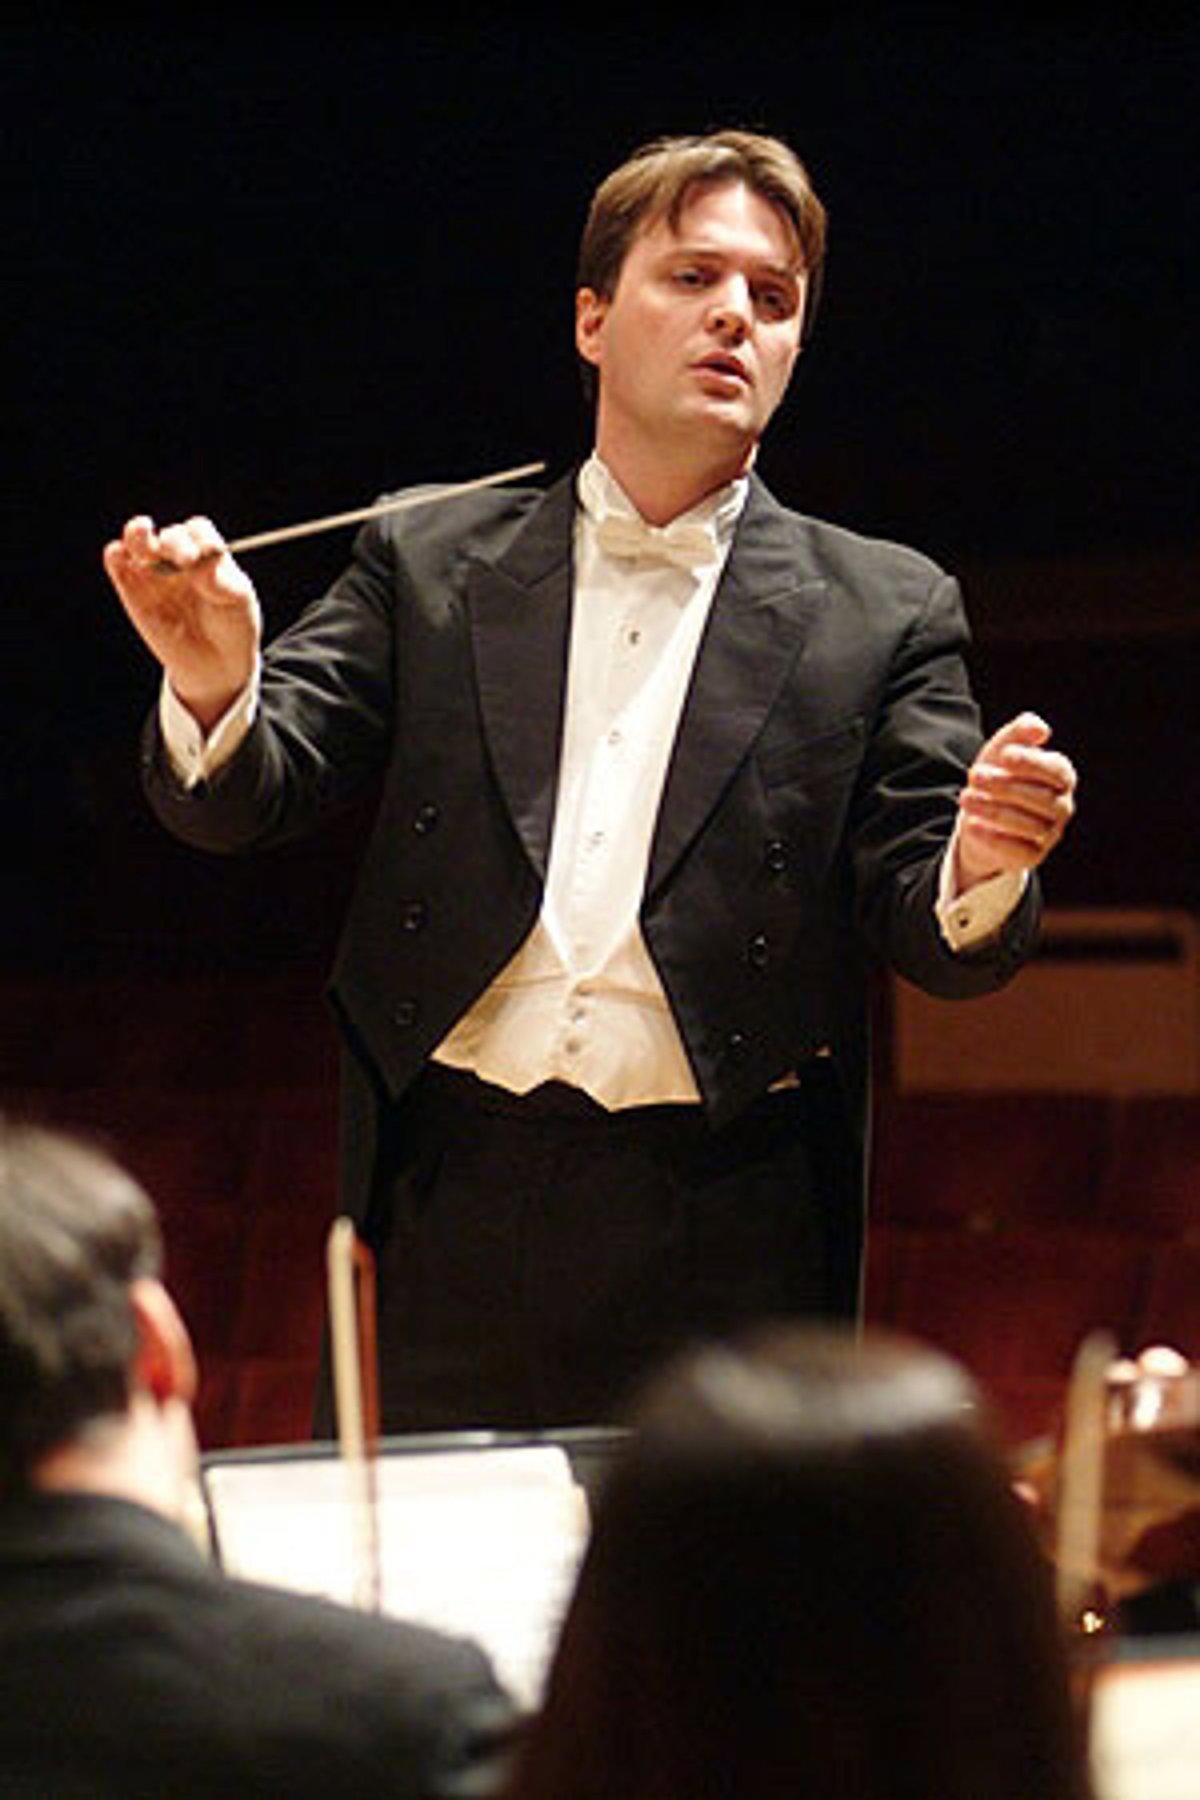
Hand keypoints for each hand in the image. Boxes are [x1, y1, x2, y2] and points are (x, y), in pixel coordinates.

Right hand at [103, 514, 260, 731]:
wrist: (215, 663)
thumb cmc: (232, 626)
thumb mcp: (236, 601)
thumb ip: (218, 580)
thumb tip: (200, 559)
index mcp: (208, 552)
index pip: (198, 531)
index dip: (200, 540)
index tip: (208, 557)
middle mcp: (178, 555)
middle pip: (170, 534)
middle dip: (175, 543)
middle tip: (185, 560)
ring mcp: (154, 570)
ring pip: (138, 540)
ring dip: (137, 535)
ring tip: (141, 534)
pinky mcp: (131, 588)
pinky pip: (118, 564)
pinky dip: (116, 556)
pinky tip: (119, 555)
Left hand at [954, 711, 1076, 889]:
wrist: (981, 815)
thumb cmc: (998, 775)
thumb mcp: (1003, 749)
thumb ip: (1020, 732)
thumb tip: (1040, 728)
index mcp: (1061, 777)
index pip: (1057, 771)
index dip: (1032, 763)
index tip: (1004, 755)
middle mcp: (1061, 806)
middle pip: (1042, 799)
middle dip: (1006, 786)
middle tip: (974, 775)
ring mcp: (1050, 833)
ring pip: (1030, 825)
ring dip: (995, 811)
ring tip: (966, 797)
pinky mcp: (1033, 856)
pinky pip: (1020, 851)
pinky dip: (996, 839)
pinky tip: (973, 825)